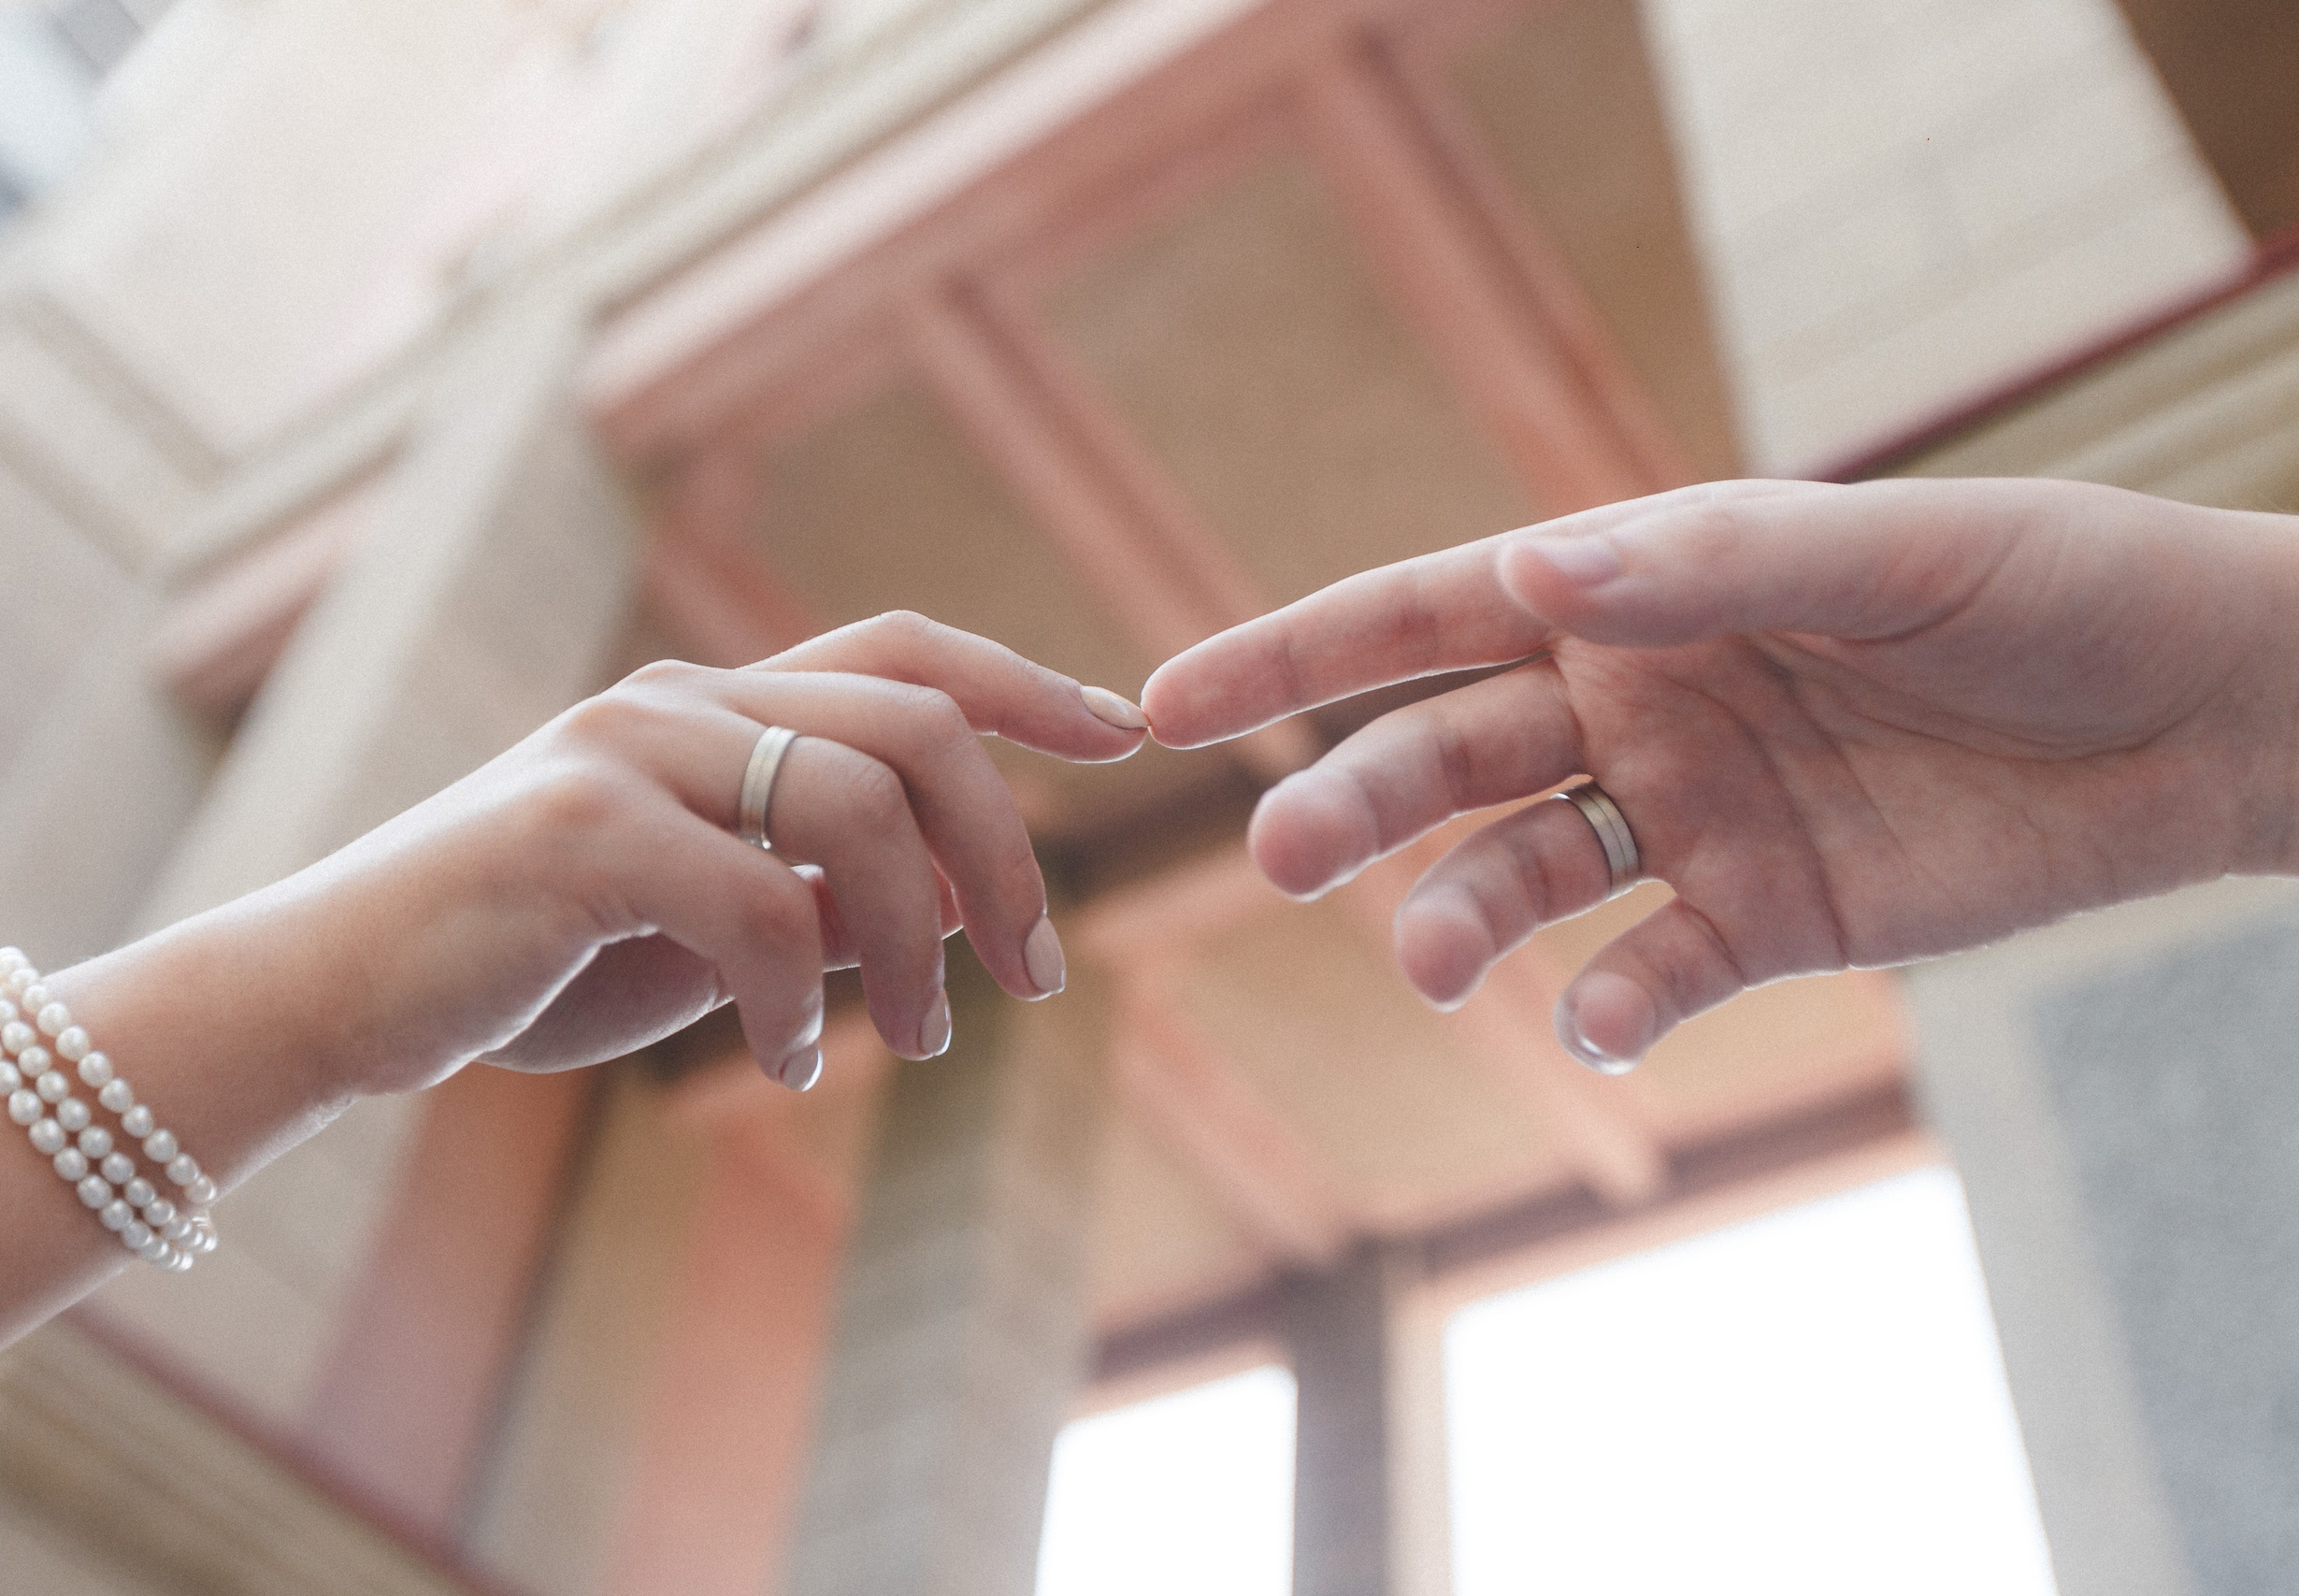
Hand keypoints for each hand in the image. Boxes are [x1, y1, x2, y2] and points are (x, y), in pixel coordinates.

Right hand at [236, 613, 1145, 1094]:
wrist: (338, 994)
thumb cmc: (534, 959)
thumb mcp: (708, 931)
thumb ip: (820, 903)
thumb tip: (946, 915)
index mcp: (715, 706)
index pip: (904, 657)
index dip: (1024, 684)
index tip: (1126, 732)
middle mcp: (677, 702)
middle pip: (913, 728)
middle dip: (1007, 853)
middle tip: (1041, 974)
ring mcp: (622, 752)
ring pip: (854, 810)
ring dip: (919, 946)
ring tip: (920, 1041)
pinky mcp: (572, 832)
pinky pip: (754, 907)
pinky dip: (795, 1002)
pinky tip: (778, 1066)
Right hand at [1142, 479, 2298, 1067]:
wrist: (2203, 717)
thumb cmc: (2043, 586)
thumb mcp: (1876, 554)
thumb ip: (1699, 568)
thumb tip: (1526, 570)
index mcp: (1634, 593)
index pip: (1426, 619)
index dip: (1290, 655)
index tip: (1162, 701)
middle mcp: (1635, 705)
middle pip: (1445, 759)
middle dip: (1352, 801)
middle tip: (1282, 856)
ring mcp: (1691, 818)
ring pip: (1521, 874)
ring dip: (1460, 916)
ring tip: (1430, 957)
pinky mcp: (1764, 919)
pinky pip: (1651, 971)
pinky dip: (1613, 1004)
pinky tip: (1609, 1019)